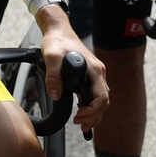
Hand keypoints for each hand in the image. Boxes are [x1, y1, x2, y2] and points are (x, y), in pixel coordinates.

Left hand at [39, 15, 107, 134]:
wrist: (59, 31)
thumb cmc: (58, 41)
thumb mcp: (52, 56)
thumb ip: (53, 76)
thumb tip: (55, 95)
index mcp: (94, 70)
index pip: (102, 97)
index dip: (93, 110)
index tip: (79, 116)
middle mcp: (98, 74)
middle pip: (104, 102)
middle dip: (94, 116)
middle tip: (79, 125)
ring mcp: (95, 76)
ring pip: (101, 100)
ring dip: (94, 114)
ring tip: (82, 125)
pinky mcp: (90, 77)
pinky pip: (95, 95)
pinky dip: (92, 108)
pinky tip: (83, 114)